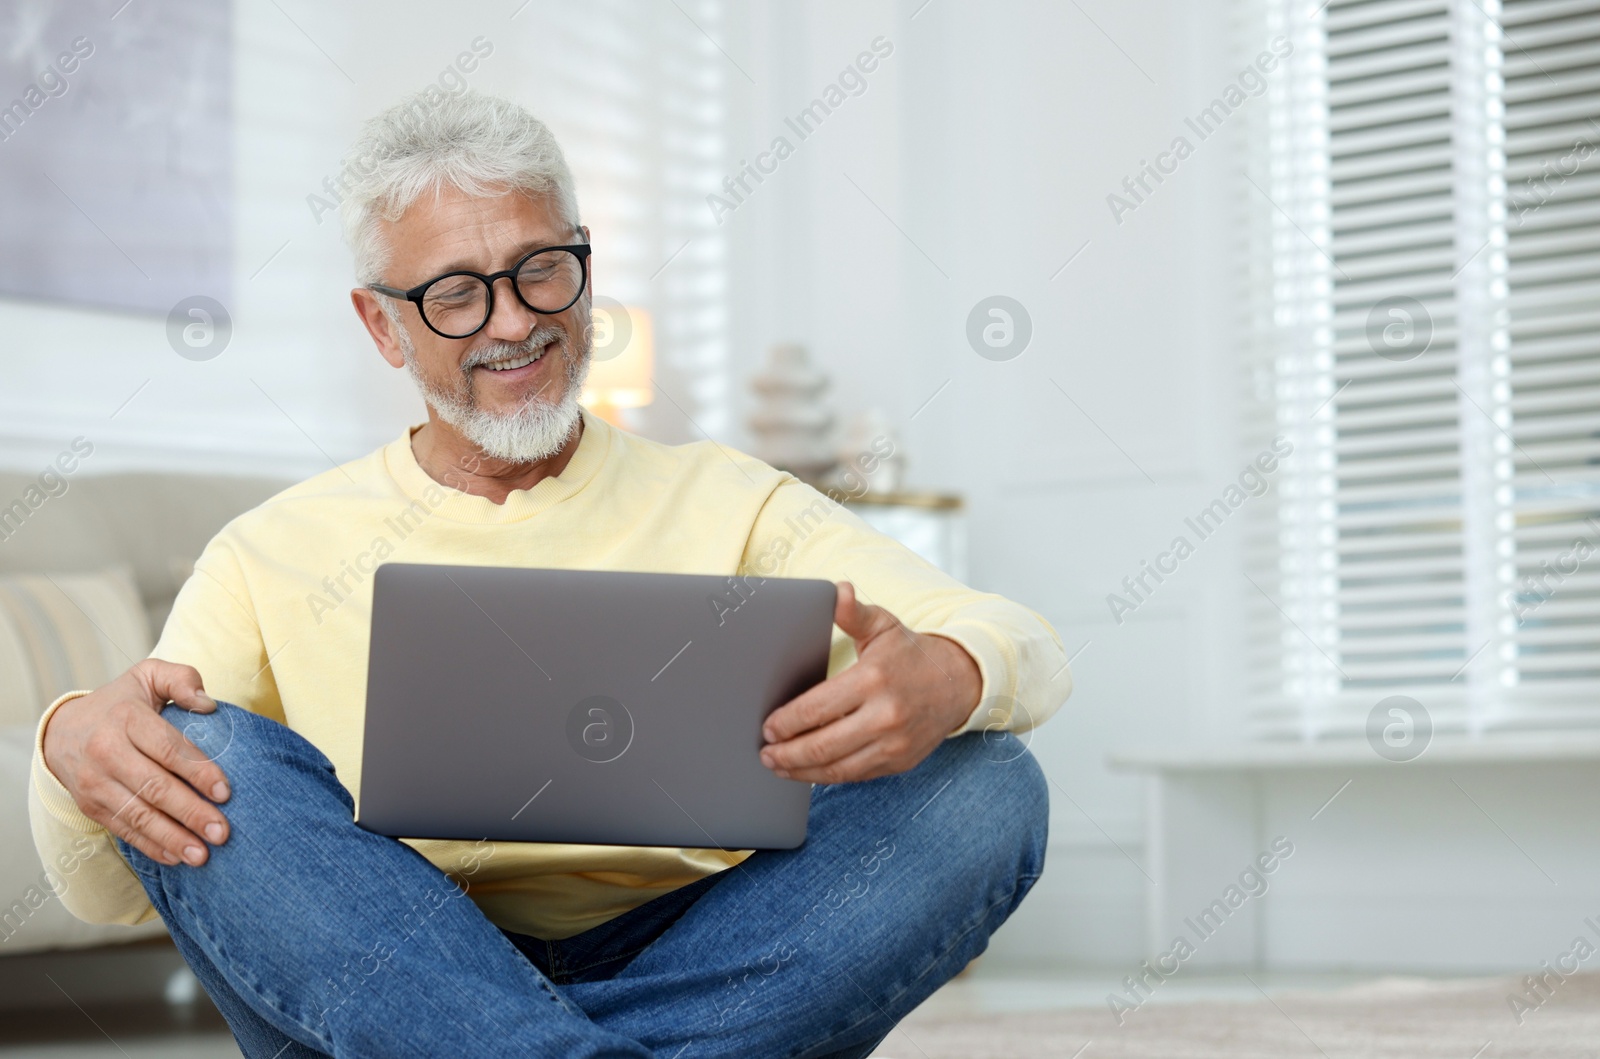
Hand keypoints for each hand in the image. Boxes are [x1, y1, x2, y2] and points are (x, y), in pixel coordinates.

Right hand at [41, 659, 230, 866]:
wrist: (62, 730)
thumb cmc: (122, 702)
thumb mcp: (148, 676)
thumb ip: (181, 679)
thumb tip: (208, 704)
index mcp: (126, 718)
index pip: (167, 748)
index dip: (198, 771)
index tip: (225, 792)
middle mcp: (106, 752)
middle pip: (154, 787)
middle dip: (191, 813)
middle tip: (222, 832)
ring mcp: (95, 782)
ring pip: (138, 815)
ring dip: (172, 838)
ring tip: (203, 855)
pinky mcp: (91, 805)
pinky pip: (123, 829)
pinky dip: (150, 846)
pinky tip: (176, 858)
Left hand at [759, 582, 980, 783]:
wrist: (959, 682)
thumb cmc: (911, 653)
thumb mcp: (883, 625)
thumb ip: (853, 612)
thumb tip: (837, 590)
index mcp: (873, 679)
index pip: (817, 709)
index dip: (787, 722)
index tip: (767, 727)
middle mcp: (885, 715)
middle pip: (823, 745)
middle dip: (787, 753)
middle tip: (765, 753)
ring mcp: (894, 743)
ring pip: (838, 768)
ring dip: (802, 771)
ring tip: (778, 767)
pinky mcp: (900, 761)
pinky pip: (857, 775)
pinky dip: (828, 776)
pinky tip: (809, 772)